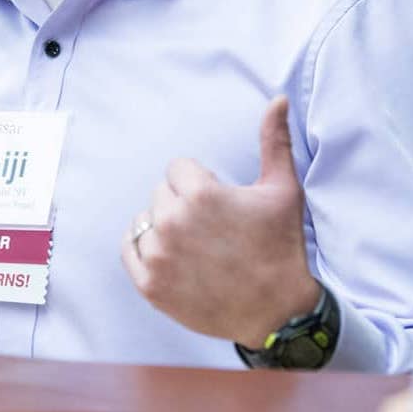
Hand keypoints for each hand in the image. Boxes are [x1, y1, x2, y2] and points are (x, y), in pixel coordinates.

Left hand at [120, 95, 318, 345]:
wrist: (278, 312)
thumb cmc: (281, 248)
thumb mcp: (283, 191)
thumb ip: (274, 141)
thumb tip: (277, 99)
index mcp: (200, 194)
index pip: (178, 169)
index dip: (201, 185)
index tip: (221, 207)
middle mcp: (173, 222)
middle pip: (161, 194)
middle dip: (183, 206)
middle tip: (213, 231)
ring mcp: (158, 255)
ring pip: (145, 221)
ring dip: (165, 228)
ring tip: (198, 249)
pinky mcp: (149, 284)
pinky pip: (129, 248)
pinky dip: (145, 250)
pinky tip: (174, 258)